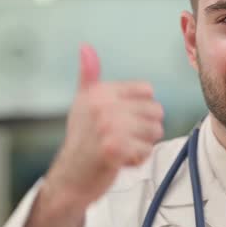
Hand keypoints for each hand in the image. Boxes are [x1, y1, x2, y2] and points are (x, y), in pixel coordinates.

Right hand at [23, 44, 163, 226]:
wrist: (70, 178)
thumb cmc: (82, 141)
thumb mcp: (83, 104)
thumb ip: (88, 76)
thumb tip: (86, 47)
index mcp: (100, 92)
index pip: (148, 91)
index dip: (142, 109)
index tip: (123, 121)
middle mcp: (103, 105)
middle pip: (156, 111)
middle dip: (145, 129)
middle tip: (123, 139)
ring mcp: (108, 126)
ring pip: (155, 131)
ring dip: (143, 145)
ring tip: (121, 149)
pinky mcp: (113, 148)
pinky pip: (146, 150)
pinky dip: (138, 159)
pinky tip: (120, 161)